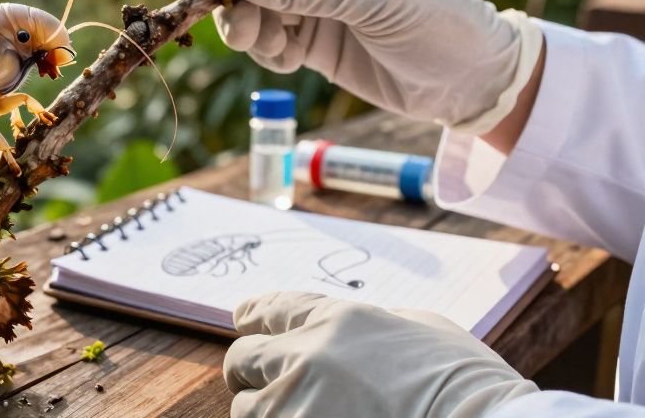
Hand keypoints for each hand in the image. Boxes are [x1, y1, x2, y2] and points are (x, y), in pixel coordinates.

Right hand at [190, 0, 542, 131]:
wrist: (470, 79)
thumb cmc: (437, 20)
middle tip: (237, 27)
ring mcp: (313, 1)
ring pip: (253, 7)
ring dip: (246, 26)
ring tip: (261, 45)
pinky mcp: (311, 39)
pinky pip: (267, 39)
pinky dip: (265, 50)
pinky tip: (285, 61)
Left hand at [224, 291, 537, 417]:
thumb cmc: (471, 387)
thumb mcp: (425, 331)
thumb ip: (378, 325)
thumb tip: (355, 331)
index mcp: (339, 320)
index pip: (273, 308)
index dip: (254, 316)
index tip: (244, 322)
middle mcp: (309, 356)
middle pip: (244, 359)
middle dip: (248, 371)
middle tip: (255, 381)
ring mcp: (299, 405)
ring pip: (246, 408)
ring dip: (263, 411)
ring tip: (287, 413)